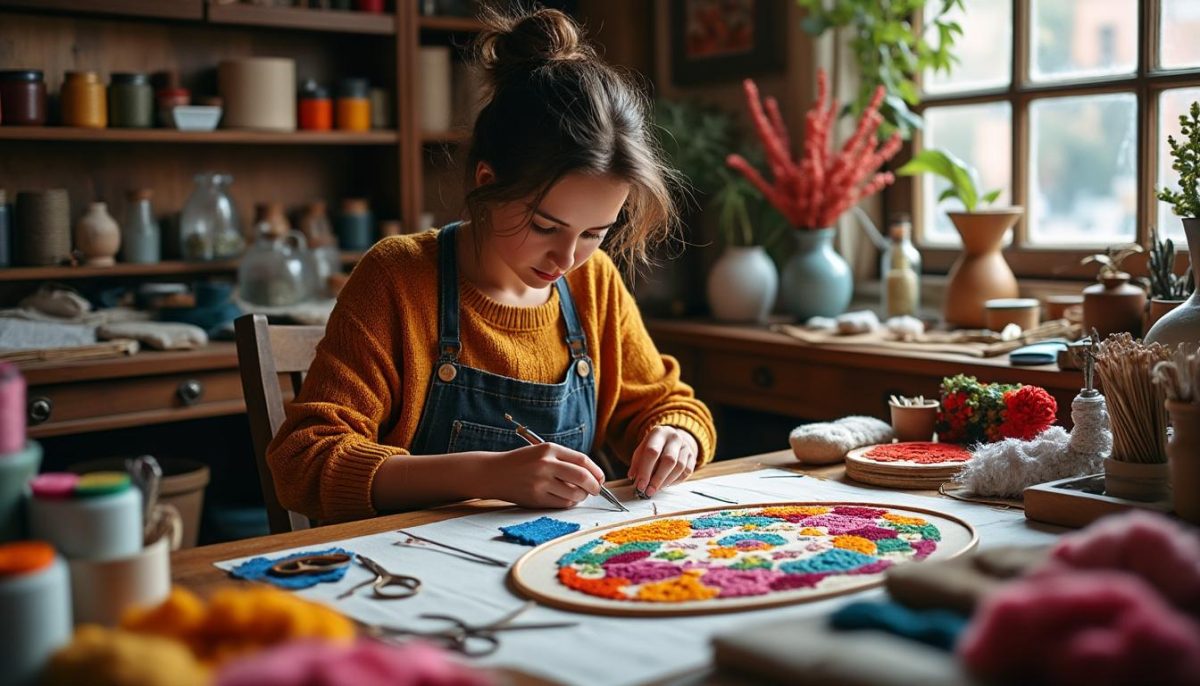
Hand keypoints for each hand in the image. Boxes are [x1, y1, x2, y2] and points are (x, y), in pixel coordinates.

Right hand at [485, 443, 605, 508]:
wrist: (494, 473)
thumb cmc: (523, 462)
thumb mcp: (542, 452)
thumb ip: (565, 460)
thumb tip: (592, 476)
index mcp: (549, 449)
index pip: (582, 460)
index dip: (596, 471)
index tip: (600, 478)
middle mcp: (545, 464)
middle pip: (582, 477)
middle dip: (594, 486)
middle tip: (596, 490)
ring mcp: (540, 482)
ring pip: (574, 493)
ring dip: (582, 496)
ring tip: (579, 494)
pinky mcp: (535, 498)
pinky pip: (562, 503)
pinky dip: (569, 502)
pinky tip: (567, 498)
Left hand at [628, 426, 698, 497]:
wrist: (671, 439)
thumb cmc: (653, 446)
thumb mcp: (641, 450)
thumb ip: (637, 464)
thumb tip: (635, 480)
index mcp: (658, 433)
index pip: (652, 452)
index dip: (645, 471)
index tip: (640, 485)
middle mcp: (674, 438)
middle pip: (668, 460)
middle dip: (657, 479)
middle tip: (649, 491)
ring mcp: (685, 447)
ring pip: (679, 468)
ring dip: (666, 482)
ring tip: (656, 488)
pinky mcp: (692, 457)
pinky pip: (686, 472)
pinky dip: (675, 481)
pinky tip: (666, 483)